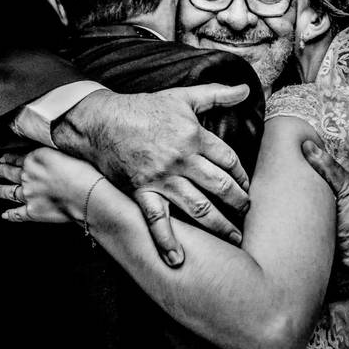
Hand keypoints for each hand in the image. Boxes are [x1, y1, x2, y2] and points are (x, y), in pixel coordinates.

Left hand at [0, 149, 101, 224]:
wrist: (86, 194)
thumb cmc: (82, 172)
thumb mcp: (65, 153)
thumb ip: (50, 154)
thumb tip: (45, 156)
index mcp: (35, 158)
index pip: (18, 157)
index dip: (9, 158)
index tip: (4, 158)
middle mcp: (27, 176)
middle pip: (10, 173)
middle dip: (2, 171)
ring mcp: (27, 194)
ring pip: (9, 192)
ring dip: (1, 191)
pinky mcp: (32, 211)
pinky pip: (17, 214)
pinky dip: (10, 215)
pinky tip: (5, 215)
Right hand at [51, 84, 251, 265]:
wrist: (102, 121)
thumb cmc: (144, 108)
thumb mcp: (183, 96)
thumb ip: (216, 94)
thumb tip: (245, 90)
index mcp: (194, 136)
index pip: (229, 160)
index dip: (242, 175)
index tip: (246, 185)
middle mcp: (182, 160)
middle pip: (220, 186)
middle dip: (238, 202)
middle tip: (247, 212)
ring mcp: (162, 178)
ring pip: (198, 206)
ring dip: (219, 225)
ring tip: (234, 237)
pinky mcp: (142, 191)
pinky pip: (156, 219)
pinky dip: (166, 241)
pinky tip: (177, 259)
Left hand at [301, 140, 348, 283]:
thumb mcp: (348, 181)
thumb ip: (323, 166)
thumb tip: (305, 146)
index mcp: (337, 237)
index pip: (306, 256)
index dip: (295, 257)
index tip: (284, 257)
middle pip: (320, 274)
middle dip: (306, 273)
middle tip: (289, 273)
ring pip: (334, 286)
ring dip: (323, 284)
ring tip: (306, 283)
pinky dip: (340, 288)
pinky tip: (329, 285)